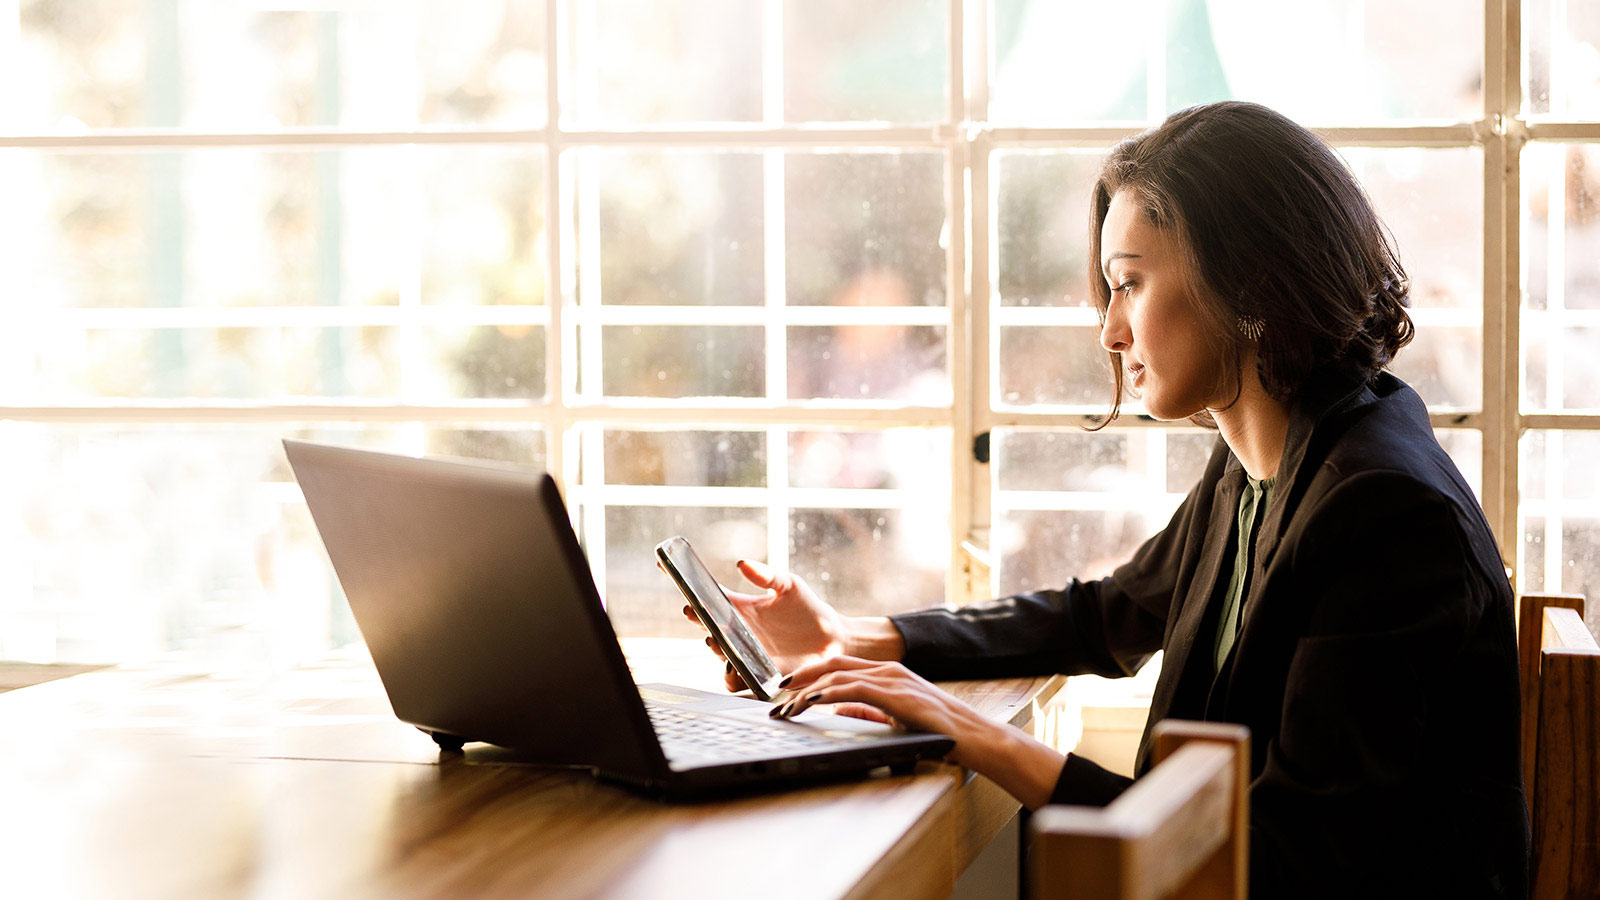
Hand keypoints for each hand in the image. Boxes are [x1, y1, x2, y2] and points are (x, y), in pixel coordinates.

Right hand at [680, 559, 849, 692]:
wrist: (831, 638)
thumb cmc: (807, 608)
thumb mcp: (788, 585)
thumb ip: (766, 575)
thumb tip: (742, 563)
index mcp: (739, 608)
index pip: (706, 594)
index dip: (686, 582)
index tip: (664, 566)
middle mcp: (736, 631)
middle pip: (706, 625)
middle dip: (695, 617)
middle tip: (692, 609)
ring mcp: (743, 653)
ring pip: (717, 653)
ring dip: (712, 646)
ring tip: (714, 638)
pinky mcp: (756, 673)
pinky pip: (735, 679)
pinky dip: (731, 675)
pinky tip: (735, 666)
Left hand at [769, 656, 1066, 809]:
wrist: (972, 737)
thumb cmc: (937, 732)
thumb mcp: (893, 719)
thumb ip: (865, 711)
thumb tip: (836, 709)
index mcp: (886, 674)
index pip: (839, 667)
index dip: (809, 675)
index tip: (786, 689)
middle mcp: (886, 670)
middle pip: (831, 664)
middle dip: (799, 677)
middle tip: (774, 694)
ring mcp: (891, 678)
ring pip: (836, 675)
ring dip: (806, 690)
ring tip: (784, 706)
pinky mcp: (894, 693)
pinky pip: (851, 689)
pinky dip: (826, 694)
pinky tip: (809, 703)